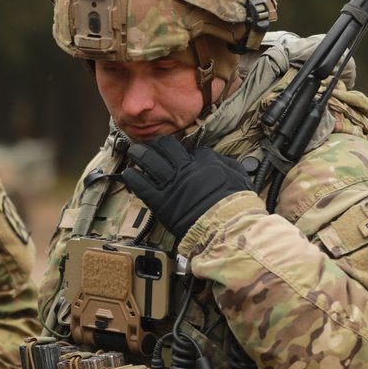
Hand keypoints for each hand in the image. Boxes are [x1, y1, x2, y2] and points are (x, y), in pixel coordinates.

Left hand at [121, 136, 252, 239]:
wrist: (225, 225)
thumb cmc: (235, 205)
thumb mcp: (239, 178)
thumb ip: (226, 164)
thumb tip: (216, 158)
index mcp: (204, 163)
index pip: (194, 150)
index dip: (189, 152)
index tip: (185, 156)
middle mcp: (184, 169)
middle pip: (166, 147)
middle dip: (158, 143)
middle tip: (152, 144)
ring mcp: (171, 184)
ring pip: (149, 160)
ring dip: (139, 154)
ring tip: (133, 151)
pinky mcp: (160, 201)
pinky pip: (142, 186)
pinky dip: (133, 178)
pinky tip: (128, 173)